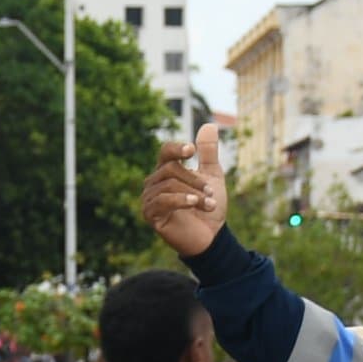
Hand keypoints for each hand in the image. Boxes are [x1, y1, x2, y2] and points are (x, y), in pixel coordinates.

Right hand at [138, 120, 231, 259]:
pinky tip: (195, 205)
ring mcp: (150, 199)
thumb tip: (209, 125)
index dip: (177, 148)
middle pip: (170, 168)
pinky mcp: (150, 215)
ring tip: (209, 204)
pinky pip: (163, 200)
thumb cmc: (209, 207)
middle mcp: (154, 183)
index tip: (192, 151)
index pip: (166, 152)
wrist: (211, 236)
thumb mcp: (212, 176)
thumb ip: (209, 153)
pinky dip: (182, 200)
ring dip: (194, 193)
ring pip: (169, 184)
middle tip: (211, 193)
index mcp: (167, 172)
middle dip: (195, 180)